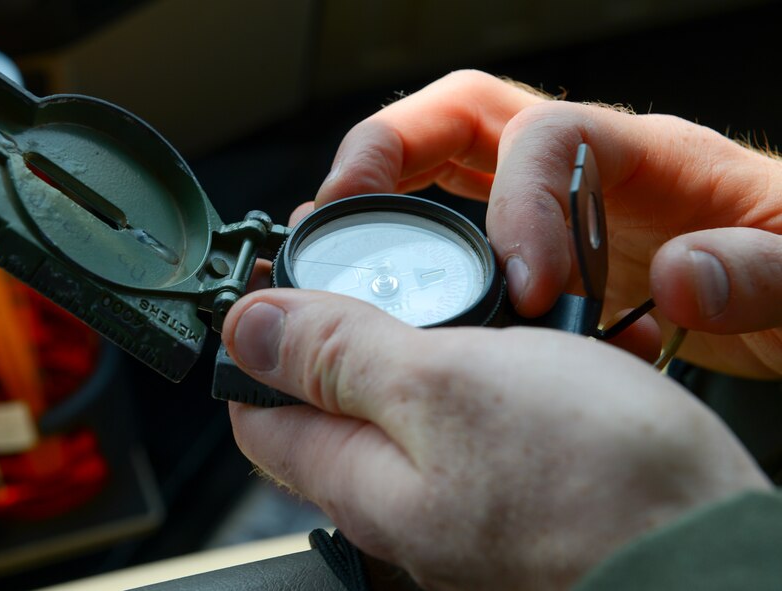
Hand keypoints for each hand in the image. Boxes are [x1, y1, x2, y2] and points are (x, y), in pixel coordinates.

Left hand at [223, 289, 769, 589]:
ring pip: (407, 401)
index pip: (260, 410)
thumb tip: (248, 329)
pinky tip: (513, 342)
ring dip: (419, 339)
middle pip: (330, 400)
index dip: (257, 339)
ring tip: (453, 292)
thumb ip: (339, 357)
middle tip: (372, 269)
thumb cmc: (592, 480)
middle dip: (338, 326)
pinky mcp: (512, 481)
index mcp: (360, 477)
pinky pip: (473, 413)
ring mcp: (456, 492)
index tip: (278, 280)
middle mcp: (399, 495)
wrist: (706, 544)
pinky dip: (481, 367)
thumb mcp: (444, 387)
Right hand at [312, 70, 781, 377]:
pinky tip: (387, 290)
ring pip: (441, 165)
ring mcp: (553, 204)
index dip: (516, 203)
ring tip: (334, 244)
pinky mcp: (538, 247)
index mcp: (651, 156)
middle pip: (460, 118)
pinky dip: (408, 247)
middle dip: (388, 154)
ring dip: (378, 193)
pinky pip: (453, 223)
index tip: (524, 288)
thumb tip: (678, 278)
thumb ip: (759, 270)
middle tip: (342, 215)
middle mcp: (586, 166)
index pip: (548, 136)